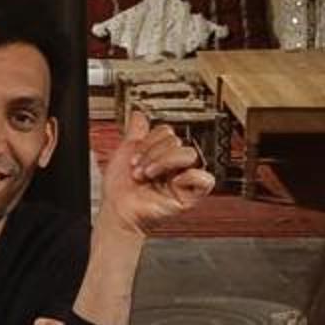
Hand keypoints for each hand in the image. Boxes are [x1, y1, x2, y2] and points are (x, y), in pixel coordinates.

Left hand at [97, 110, 215, 237]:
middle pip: (177, 140)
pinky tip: (173, 181)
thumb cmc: (120, 188)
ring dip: (164, 163)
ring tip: (148, 175)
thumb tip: (139, 115)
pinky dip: (190, 176)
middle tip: (140, 169)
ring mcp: (182, 178)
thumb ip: (136, 132)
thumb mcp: (125, 152)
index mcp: (162, 153)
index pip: (168, 132)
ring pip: (188, 154)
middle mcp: (173, 165)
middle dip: (153, 154)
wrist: (118, 209)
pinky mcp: (190, 195)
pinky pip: (206, 179)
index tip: (134, 155)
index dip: (150, 140)